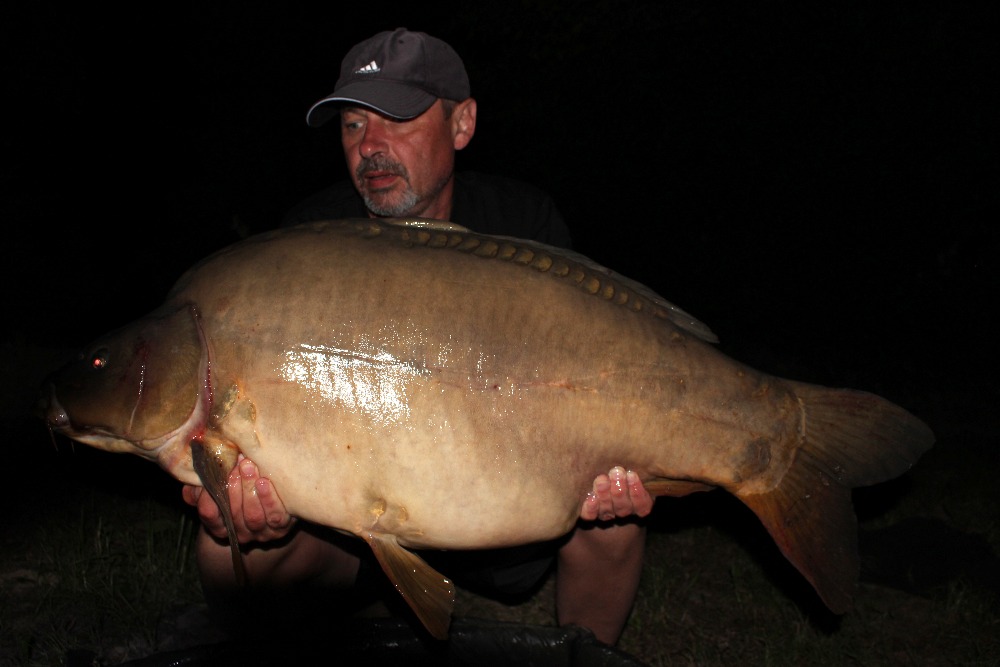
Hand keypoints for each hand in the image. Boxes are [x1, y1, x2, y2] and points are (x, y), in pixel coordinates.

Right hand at [181, 455, 295, 543]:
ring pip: (253, 516)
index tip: (213, 473)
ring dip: (249, 489)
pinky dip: (269, 499)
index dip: (209, 494)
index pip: (208, 513)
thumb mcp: (219, 487)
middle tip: (234, 462)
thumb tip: (194, 474)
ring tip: (248, 465)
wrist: (273, 498)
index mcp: (219, 525)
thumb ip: (202, 483)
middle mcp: (238, 533)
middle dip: (233, 486)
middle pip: (232, 514)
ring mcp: (260, 533)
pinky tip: (264, 481)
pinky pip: (275, 517)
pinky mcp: (280, 527)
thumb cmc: (239, 489)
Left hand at [580, 466, 652, 521]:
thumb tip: (648, 447)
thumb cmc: (623, 465)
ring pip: (607, 510)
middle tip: (616, 472)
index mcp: (640, 502)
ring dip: (605, 494)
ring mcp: (607, 513)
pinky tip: (591, 497)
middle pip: (624, 507)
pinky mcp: (591, 512)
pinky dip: (591, 508)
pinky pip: (590, 515)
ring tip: (602, 479)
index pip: (642, 505)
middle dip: (619, 489)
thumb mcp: (636, 465)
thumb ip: (640, 464)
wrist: (601, 469)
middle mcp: (624, 510)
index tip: (632, 474)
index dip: (637, 492)